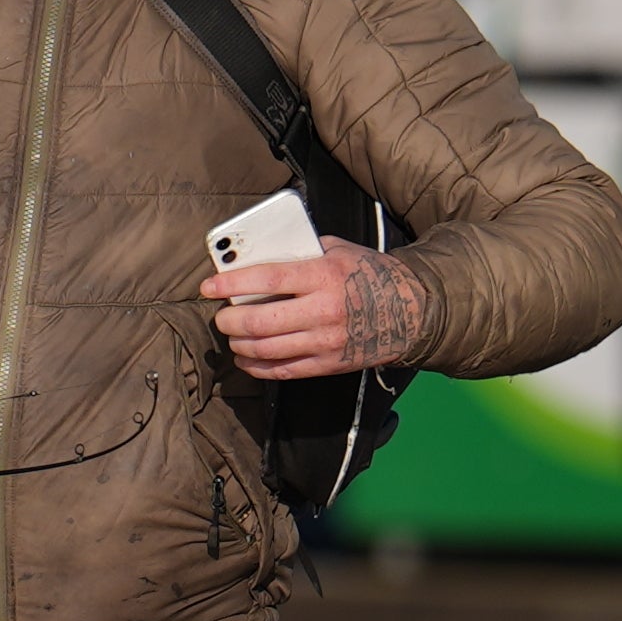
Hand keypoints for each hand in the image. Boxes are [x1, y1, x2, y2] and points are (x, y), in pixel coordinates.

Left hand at [207, 238, 431, 384]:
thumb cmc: (371, 275)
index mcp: (324, 276)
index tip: (209, 286)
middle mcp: (323, 311)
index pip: (267, 280)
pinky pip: (283, 371)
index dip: (232, 283)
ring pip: (266, 350)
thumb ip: (300, 253)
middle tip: (222, 315)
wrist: (412, 310)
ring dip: (239, 343)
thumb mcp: (338, 250)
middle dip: (230, 320)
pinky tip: (246, 357)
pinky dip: (257, 366)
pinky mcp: (328, 365)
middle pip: (260, 322)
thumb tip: (258, 258)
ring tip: (232, 334)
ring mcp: (325, 342)